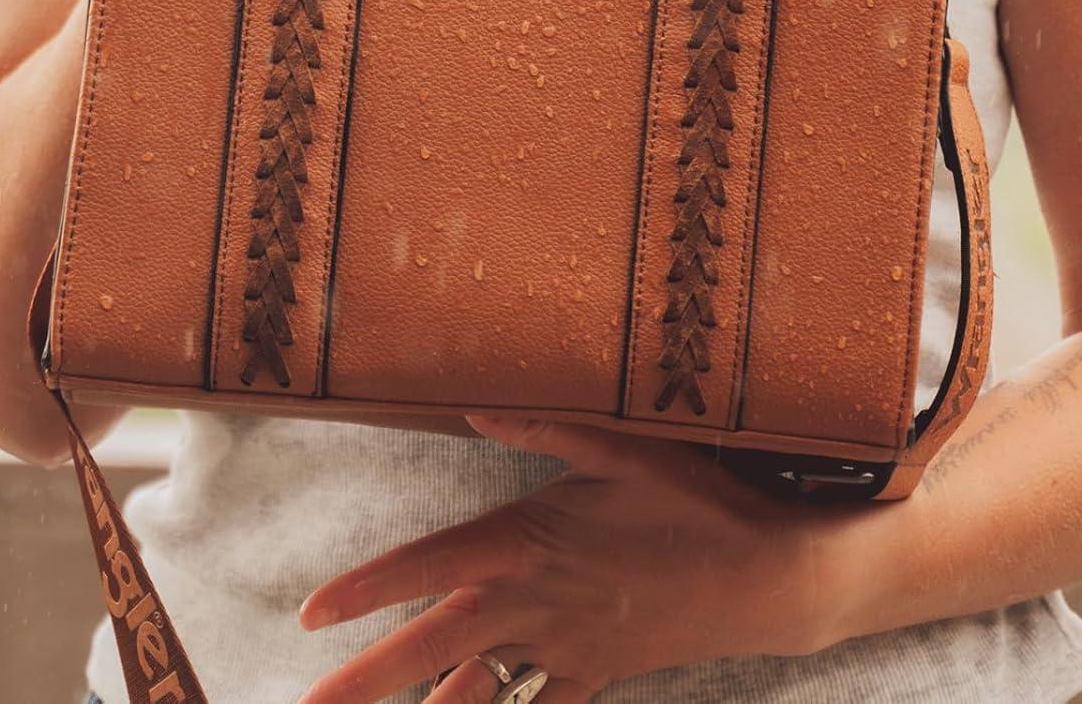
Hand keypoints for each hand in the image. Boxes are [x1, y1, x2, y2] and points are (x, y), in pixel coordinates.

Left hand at [294, 414, 889, 701]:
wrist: (770, 579)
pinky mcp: (598, 671)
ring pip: (479, 690)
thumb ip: (540, 424)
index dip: (367, 590)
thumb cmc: (693, 499)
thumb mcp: (619, 445)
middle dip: (368, 677)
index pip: (428, 567)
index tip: (311, 614)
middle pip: (433, 644)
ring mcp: (565, 646)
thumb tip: (471, 405)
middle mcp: (535, 602)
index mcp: (527, 540)